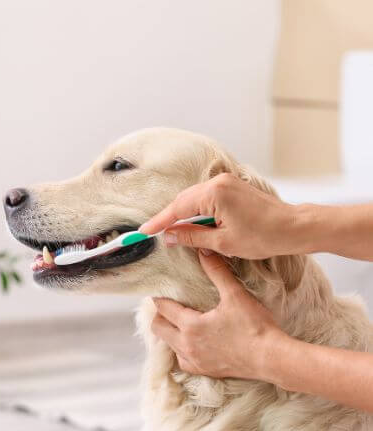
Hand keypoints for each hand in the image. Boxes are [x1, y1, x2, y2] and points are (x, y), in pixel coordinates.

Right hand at [140, 173, 298, 258]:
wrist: (294, 227)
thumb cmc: (263, 237)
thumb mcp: (223, 242)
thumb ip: (192, 237)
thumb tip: (169, 236)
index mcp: (214, 194)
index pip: (177, 209)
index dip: (159, 222)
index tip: (143, 232)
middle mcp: (218, 182)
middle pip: (183, 200)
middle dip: (168, 217)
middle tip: (153, 233)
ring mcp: (226, 182)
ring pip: (193, 198)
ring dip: (182, 214)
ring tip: (170, 231)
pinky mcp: (232, 186)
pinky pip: (205, 197)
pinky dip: (195, 210)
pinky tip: (191, 222)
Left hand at [151, 251, 286, 378]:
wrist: (271, 358)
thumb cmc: (254, 326)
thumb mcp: (234, 294)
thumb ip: (217, 271)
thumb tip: (204, 251)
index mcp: (190, 325)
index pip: (163, 309)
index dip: (160, 298)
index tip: (160, 291)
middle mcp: (186, 345)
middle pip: (158, 328)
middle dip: (160, 315)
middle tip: (169, 306)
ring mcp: (195, 361)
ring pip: (168, 345)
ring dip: (170, 333)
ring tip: (179, 322)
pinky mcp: (205, 371)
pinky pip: (183, 361)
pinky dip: (182, 351)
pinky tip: (192, 343)